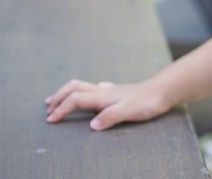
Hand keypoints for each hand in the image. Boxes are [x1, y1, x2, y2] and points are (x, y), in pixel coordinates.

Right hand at [44, 78, 171, 130]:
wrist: (165, 90)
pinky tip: (89, 96)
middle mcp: (104, 91)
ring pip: (83, 86)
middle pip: (74, 88)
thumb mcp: (129, 111)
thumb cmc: (148, 101)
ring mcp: (111, 90)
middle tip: (47, 107)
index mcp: (103, 96)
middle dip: (58, 96)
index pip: (75, 100)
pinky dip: (84, 92)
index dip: (61, 109)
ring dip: (68, 93)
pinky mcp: (118, 92)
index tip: (50, 120)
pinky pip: (95, 88)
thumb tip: (92, 125)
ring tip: (57, 100)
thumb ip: (110, 117)